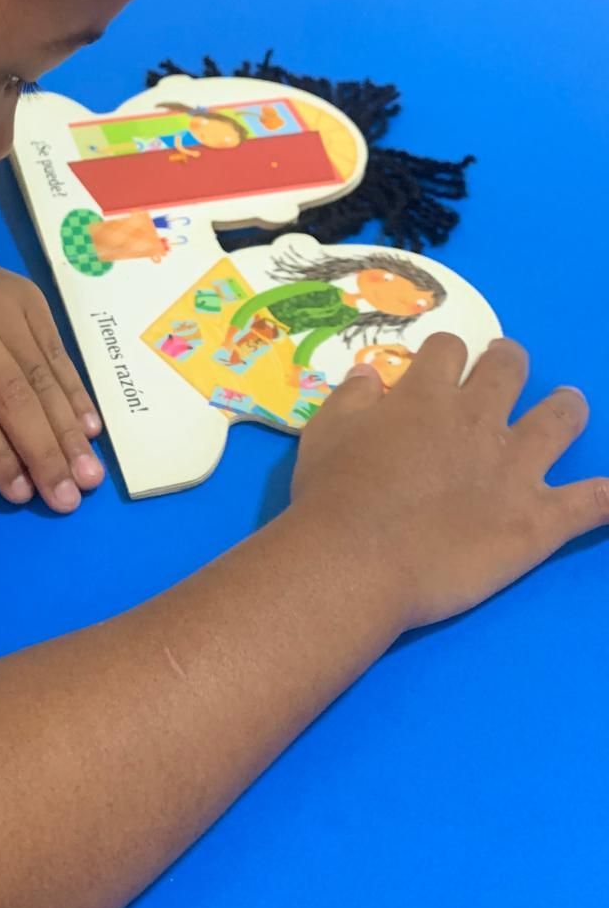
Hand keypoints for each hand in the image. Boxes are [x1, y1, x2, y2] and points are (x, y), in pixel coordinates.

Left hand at [0, 250, 103, 511]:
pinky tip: (89, 432)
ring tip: (88, 476)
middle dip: (43, 452)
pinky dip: (76, 397)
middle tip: (67, 498)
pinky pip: (58, 356)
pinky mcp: (33, 300)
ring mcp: (5, 306)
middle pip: (13, 395)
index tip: (21, 494)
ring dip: (68, 432)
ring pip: (43, 378)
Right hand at [290, 334, 606, 628]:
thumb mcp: (325, 431)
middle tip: (508, 364)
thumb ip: (352, 398)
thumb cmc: (333, 494)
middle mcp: (478, 420)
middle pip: (508, 370)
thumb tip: (368, 374)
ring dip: (567, 407)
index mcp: (426, 395)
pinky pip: (591, 502)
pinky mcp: (538, 519)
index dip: (446, 353)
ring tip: (570, 404)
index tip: (442, 362)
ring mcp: (515, 468)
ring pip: (559, 420)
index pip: (448, 350)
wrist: (359, 557)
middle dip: (509, 361)